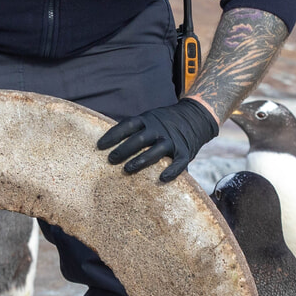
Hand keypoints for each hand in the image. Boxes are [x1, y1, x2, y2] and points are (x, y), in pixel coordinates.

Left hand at [98, 98, 220, 181]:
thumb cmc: (164, 123)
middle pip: (139, 138)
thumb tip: (108, 143)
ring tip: (127, 169)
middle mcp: (159, 129)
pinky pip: (178, 162)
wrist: (195, 117)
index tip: (100, 146)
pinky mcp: (184, 151)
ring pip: (156, 150)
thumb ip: (134, 129)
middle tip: (111, 159)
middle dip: (124, 149)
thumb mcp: (149, 119)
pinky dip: (171, 171)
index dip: (113, 135)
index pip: (127, 125)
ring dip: (141, 160)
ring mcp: (172, 140)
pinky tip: (162, 179)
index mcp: (147, 120)